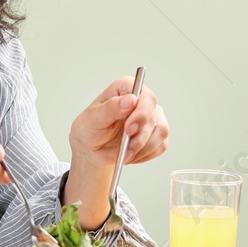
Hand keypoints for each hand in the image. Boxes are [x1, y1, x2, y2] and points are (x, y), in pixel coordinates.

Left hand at [64, 77, 169, 227]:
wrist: (91, 157)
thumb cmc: (86, 136)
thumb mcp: (87, 123)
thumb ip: (107, 110)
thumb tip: (129, 100)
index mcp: (124, 89)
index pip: (143, 92)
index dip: (140, 110)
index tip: (129, 127)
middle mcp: (141, 101)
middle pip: (156, 113)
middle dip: (139, 135)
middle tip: (124, 147)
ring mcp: (153, 119)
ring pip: (161, 132)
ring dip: (140, 149)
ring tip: (122, 153)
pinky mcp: (158, 137)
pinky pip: (161, 147)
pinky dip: (144, 156)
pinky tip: (129, 156)